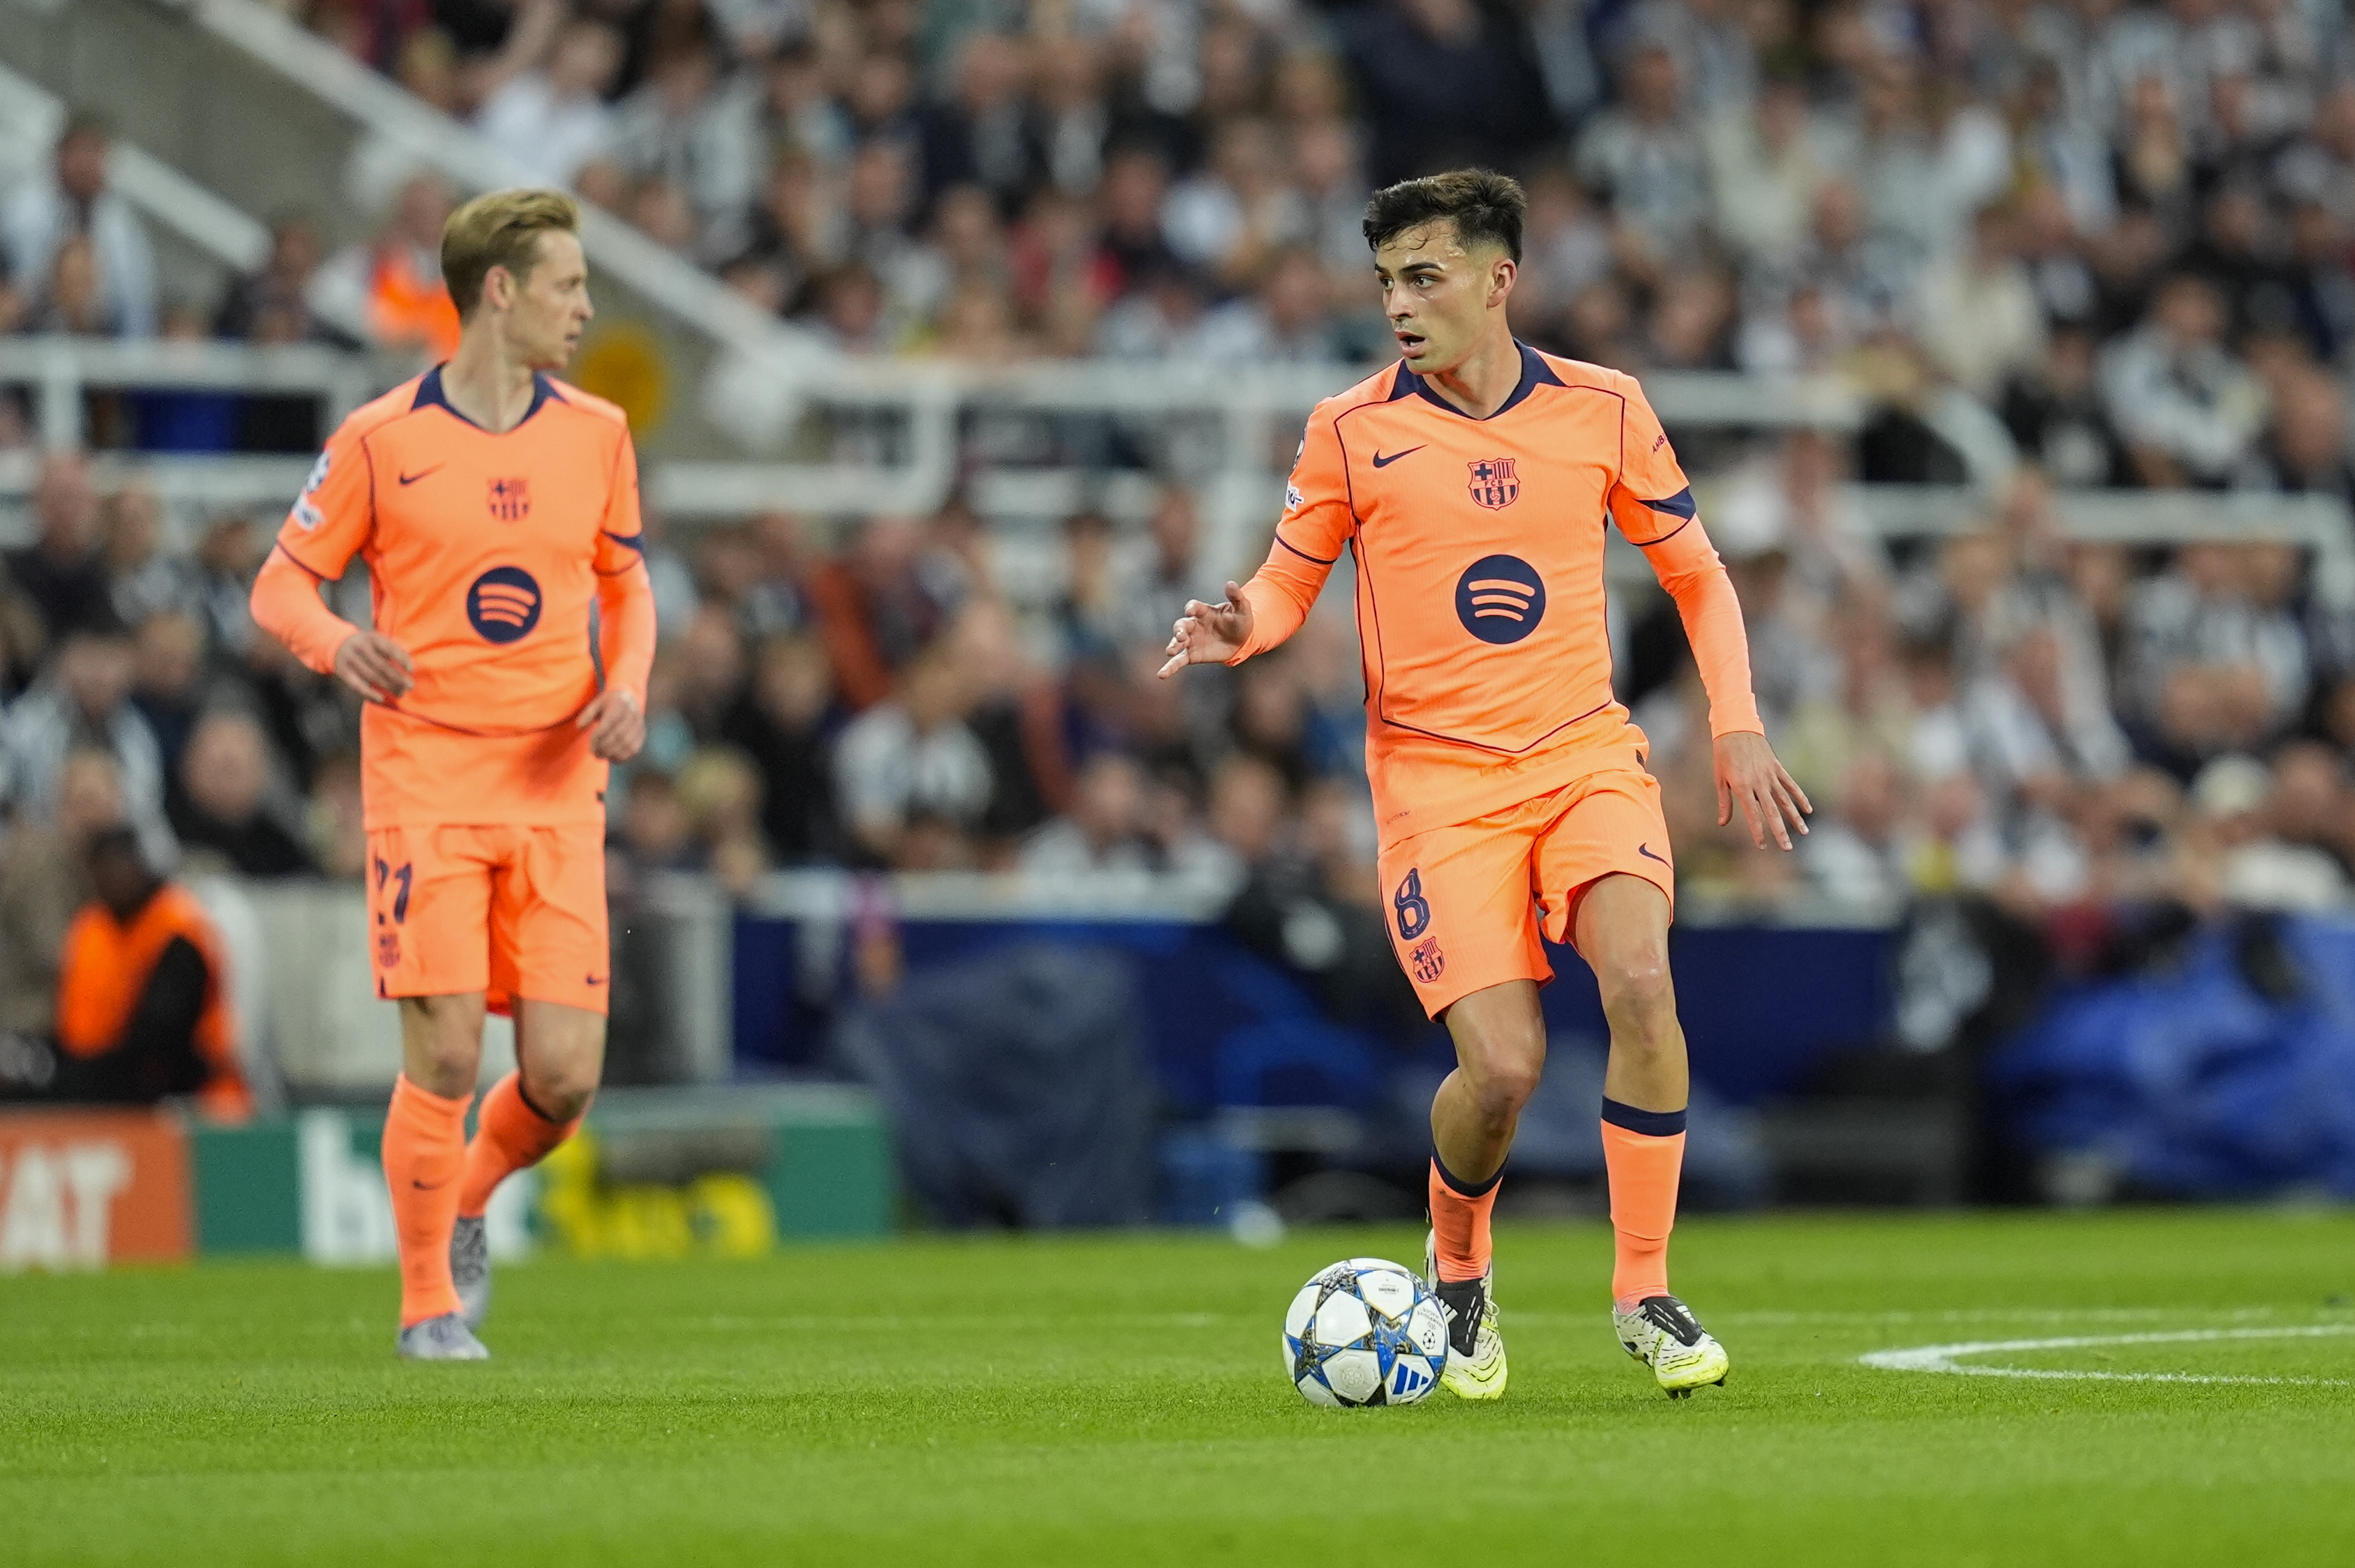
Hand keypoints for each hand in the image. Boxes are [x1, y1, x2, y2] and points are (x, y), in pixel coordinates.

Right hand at [332, 631, 413, 702]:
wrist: (337, 643)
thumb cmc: (367, 644)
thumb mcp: (378, 640)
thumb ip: (393, 648)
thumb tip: (411, 663)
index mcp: (372, 638)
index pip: (389, 648)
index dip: (401, 659)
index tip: (411, 670)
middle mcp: (361, 648)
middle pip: (382, 665)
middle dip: (398, 677)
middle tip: (410, 686)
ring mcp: (351, 660)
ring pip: (372, 676)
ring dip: (388, 686)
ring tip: (400, 693)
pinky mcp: (344, 672)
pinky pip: (357, 685)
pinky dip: (369, 693)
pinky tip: (381, 698)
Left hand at [577, 688, 645, 761]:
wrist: (629, 698)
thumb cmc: (608, 703)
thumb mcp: (596, 703)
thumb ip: (587, 714)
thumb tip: (579, 726)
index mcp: (620, 705)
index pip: (609, 723)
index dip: (599, 736)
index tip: (590, 743)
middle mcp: (632, 715)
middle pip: (618, 735)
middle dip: (605, 747)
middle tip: (594, 753)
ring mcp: (639, 726)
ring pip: (627, 744)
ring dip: (613, 753)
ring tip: (601, 756)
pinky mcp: (641, 735)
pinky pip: (633, 749)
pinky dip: (622, 757)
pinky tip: (611, 758)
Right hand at [1157, 582, 1253, 677]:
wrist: (1242, 640)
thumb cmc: (1240, 621)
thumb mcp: (1243, 608)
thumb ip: (1236, 597)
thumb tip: (1231, 583)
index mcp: (1204, 611)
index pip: (1194, 607)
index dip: (1191, 607)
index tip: (1190, 610)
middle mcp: (1194, 625)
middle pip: (1181, 625)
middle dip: (1179, 630)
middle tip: (1181, 636)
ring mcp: (1192, 640)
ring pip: (1177, 642)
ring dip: (1173, 645)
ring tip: (1170, 651)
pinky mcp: (1192, 655)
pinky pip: (1179, 661)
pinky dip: (1170, 667)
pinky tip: (1161, 674)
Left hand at [1714, 731, 1811, 850]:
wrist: (1736, 727)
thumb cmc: (1723, 754)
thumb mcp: (1719, 778)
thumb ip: (1725, 802)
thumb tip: (1723, 823)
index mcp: (1742, 786)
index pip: (1752, 814)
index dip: (1758, 831)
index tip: (1762, 846)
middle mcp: (1759, 782)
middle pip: (1772, 811)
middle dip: (1780, 831)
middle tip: (1787, 847)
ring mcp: (1770, 775)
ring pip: (1785, 800)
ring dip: (1795, 817)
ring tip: (1804, 833)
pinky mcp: (1777, 767)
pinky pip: (1790, 785)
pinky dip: (1799, 797)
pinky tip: (1807, 810)